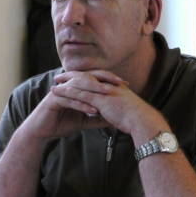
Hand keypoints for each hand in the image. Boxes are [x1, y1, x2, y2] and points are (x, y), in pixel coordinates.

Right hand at [18, 74, 110, 141]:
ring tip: (108, 94)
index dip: (109, 79)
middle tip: (119, 84)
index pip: (94, 78)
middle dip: (104, 80)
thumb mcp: (84, 121)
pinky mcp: (53, 100)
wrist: (42, 132)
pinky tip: (92, 109)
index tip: (125, 84)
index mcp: (75, 86)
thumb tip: (115, 120)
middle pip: (88, 78)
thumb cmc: (61, 123)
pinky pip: (70, 100)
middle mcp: (68, 85)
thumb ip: (97, 118)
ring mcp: (60, 91)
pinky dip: (82, 104)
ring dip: (94, 90)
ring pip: (79, 87)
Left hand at [51, 70, 168, 140]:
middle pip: (85, 77)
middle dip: (71, 76)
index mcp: (113, 86)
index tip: (72, 78)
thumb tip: (109, 114)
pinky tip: (58, 93)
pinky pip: (80, 94)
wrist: (142, 120)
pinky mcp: (99, 99)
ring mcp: (103, 91)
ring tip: (53, 84)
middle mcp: (107, 85)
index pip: (94, 78)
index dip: (82, 77)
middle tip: (59, 77)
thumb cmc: (136, 119)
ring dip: (65, 83)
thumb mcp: (125, 110)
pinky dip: (68, 92)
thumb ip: (115, 109)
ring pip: (80, 84)